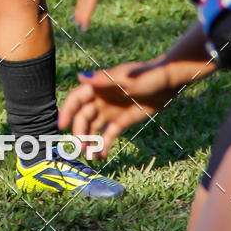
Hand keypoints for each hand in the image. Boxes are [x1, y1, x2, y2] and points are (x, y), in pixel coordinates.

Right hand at [58, 60, 174, 157]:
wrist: (168, 82)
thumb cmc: (148, 75)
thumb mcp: (128, 78)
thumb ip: (104, 79)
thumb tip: (80, 76)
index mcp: (99, 85)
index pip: (77, 98)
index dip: (67, 110)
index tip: (61, 126)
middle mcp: (101, 98)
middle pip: (84, 116)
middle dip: (80, 132)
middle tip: (80, 149)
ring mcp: (111, 110)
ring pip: (94, 127)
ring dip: (89, 140)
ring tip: (88, 156)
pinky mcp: (122, 120)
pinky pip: (109, 134)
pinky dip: (104, 145)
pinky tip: (101, 156)